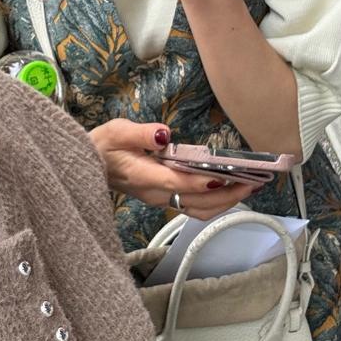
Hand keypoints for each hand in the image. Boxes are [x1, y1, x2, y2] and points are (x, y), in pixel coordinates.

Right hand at [89, 120, 255, 220]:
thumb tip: (164, 133)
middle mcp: (156, 194)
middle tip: (252, 182)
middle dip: (227, 194)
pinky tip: (230, 189)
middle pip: (196, 202)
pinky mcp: (164, 198)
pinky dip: (215, 202)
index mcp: (144, 177)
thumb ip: (141, 133)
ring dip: (225, 202)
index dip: (201, 182)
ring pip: (198, 209)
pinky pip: (194, 206)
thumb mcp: (117, 131)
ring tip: (249, 186)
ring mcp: (161, 199)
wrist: (89, 166)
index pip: (177, 183)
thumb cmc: (102, 146)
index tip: (223, 176)